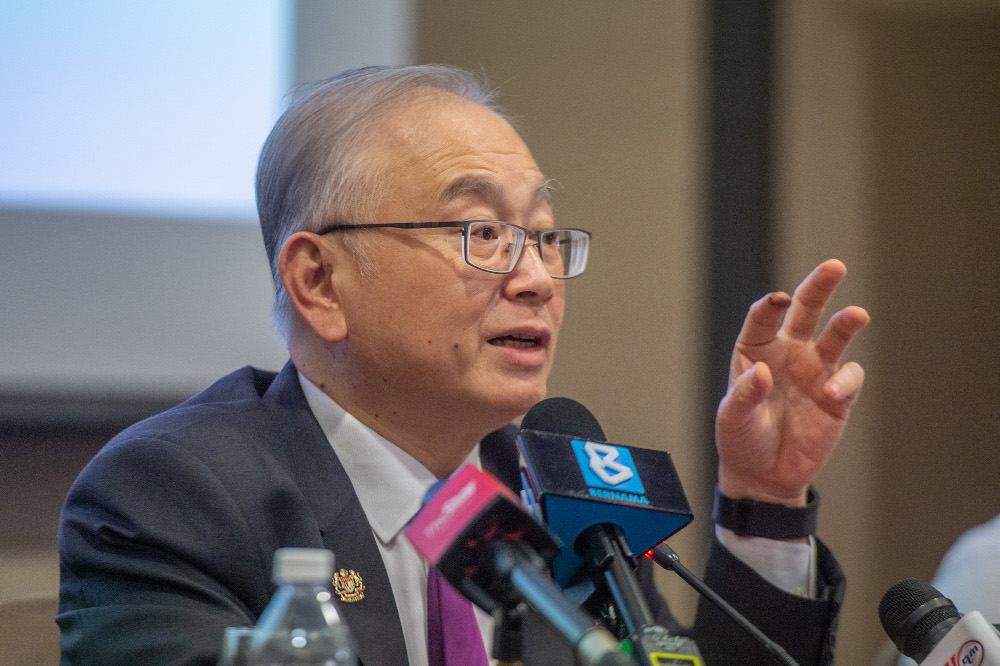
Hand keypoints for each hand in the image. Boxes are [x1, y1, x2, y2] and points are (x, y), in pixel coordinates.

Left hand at [715, 259, 869, 504]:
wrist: (764, 475)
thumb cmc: (741, 439)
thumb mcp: (732, 419)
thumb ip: (744, 395)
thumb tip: (761, 372)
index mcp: (755, 350)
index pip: (763, 318)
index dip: (770, 306)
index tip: (777, 300)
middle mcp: (788, 352)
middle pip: (806, 311)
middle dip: (819, 286)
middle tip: (835, 266)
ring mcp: (815, 371)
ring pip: (835, 336)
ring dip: (846, 324)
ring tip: (856, 315)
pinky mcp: (837, 396)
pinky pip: (849, 378)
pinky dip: (845, 381)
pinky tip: (832, 394)